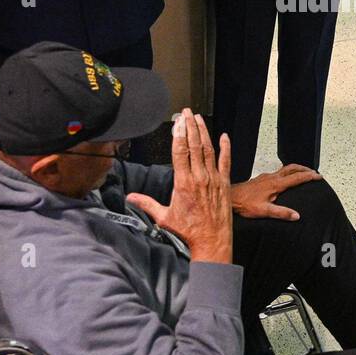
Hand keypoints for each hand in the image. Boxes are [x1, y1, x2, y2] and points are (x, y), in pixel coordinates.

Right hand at [126, 109, 232, 262]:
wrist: (211, 241)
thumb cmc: (188, 231)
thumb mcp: (164, 217)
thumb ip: (146, 204)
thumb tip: (130, 197)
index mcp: (183, 183)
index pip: (180, 152)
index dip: (179, 134)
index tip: (177, 122)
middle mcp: (199, 177)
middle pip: (194, 145)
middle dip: (190, 126)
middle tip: (186, 112)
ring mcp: (213, 179)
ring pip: (209, 150)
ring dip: (204, 132)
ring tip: (198, 118)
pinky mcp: (224, 184)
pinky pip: (226, 161)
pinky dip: (226, 148)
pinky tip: (224, 137)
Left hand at [230, 163, 322, 220]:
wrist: (231, 198)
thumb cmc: (245, 204)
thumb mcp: (264, 211)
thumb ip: (281, 213)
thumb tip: (296, 216)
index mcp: (276, 184)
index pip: (297, 178)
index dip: (309, 176)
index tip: (318, 177)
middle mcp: (272, 178)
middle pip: (292, 168)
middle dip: (304, 169)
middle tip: (314, 172)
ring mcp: (266, 177)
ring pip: (285, 169)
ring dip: (296, 169)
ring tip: (303, 172)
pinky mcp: (261, 179)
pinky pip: (278, 172)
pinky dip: (286, 173)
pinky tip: (284, 178)